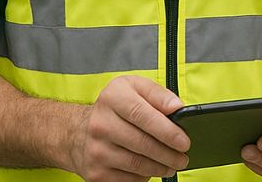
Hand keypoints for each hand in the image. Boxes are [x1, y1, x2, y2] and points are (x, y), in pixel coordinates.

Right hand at [69, 75, 188, 181]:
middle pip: (143, 144)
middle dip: (170, 154)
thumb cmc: (114, 108)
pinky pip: (128, 179)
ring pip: (137, 164)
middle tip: (183, 157)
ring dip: (161, 167)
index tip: (184, 141)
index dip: (168, 131)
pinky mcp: (95, 173)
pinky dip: (145, 176)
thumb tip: (178, 108)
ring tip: (173, 164)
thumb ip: (158, 94)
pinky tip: (151, 169)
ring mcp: (96, 151)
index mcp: (113, 98)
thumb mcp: (134, 88)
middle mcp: (100, 125)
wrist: (77, 133)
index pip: (143, 115)